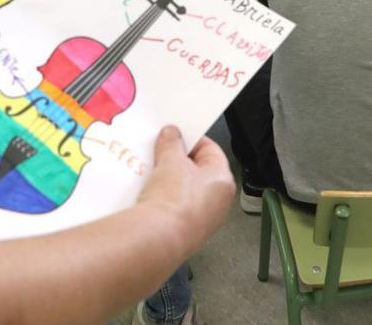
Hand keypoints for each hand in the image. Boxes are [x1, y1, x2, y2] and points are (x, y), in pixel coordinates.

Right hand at [136, 126, 233, 255]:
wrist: (158, 238)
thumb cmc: (174, 199)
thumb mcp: (171, 160)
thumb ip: (171, 143)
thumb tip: (172, 134)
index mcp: (223, 180)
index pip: (210, 150)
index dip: (191, 138)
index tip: (174, 133)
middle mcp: (218, 202)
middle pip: (197, 170)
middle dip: (177, 160)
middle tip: (160, 151)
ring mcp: (202, 219)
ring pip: (184, 190)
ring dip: (168, 179)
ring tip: (151, 171)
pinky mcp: (185, 232)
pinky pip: (175, 207)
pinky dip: (163, 198)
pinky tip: (148, 193)